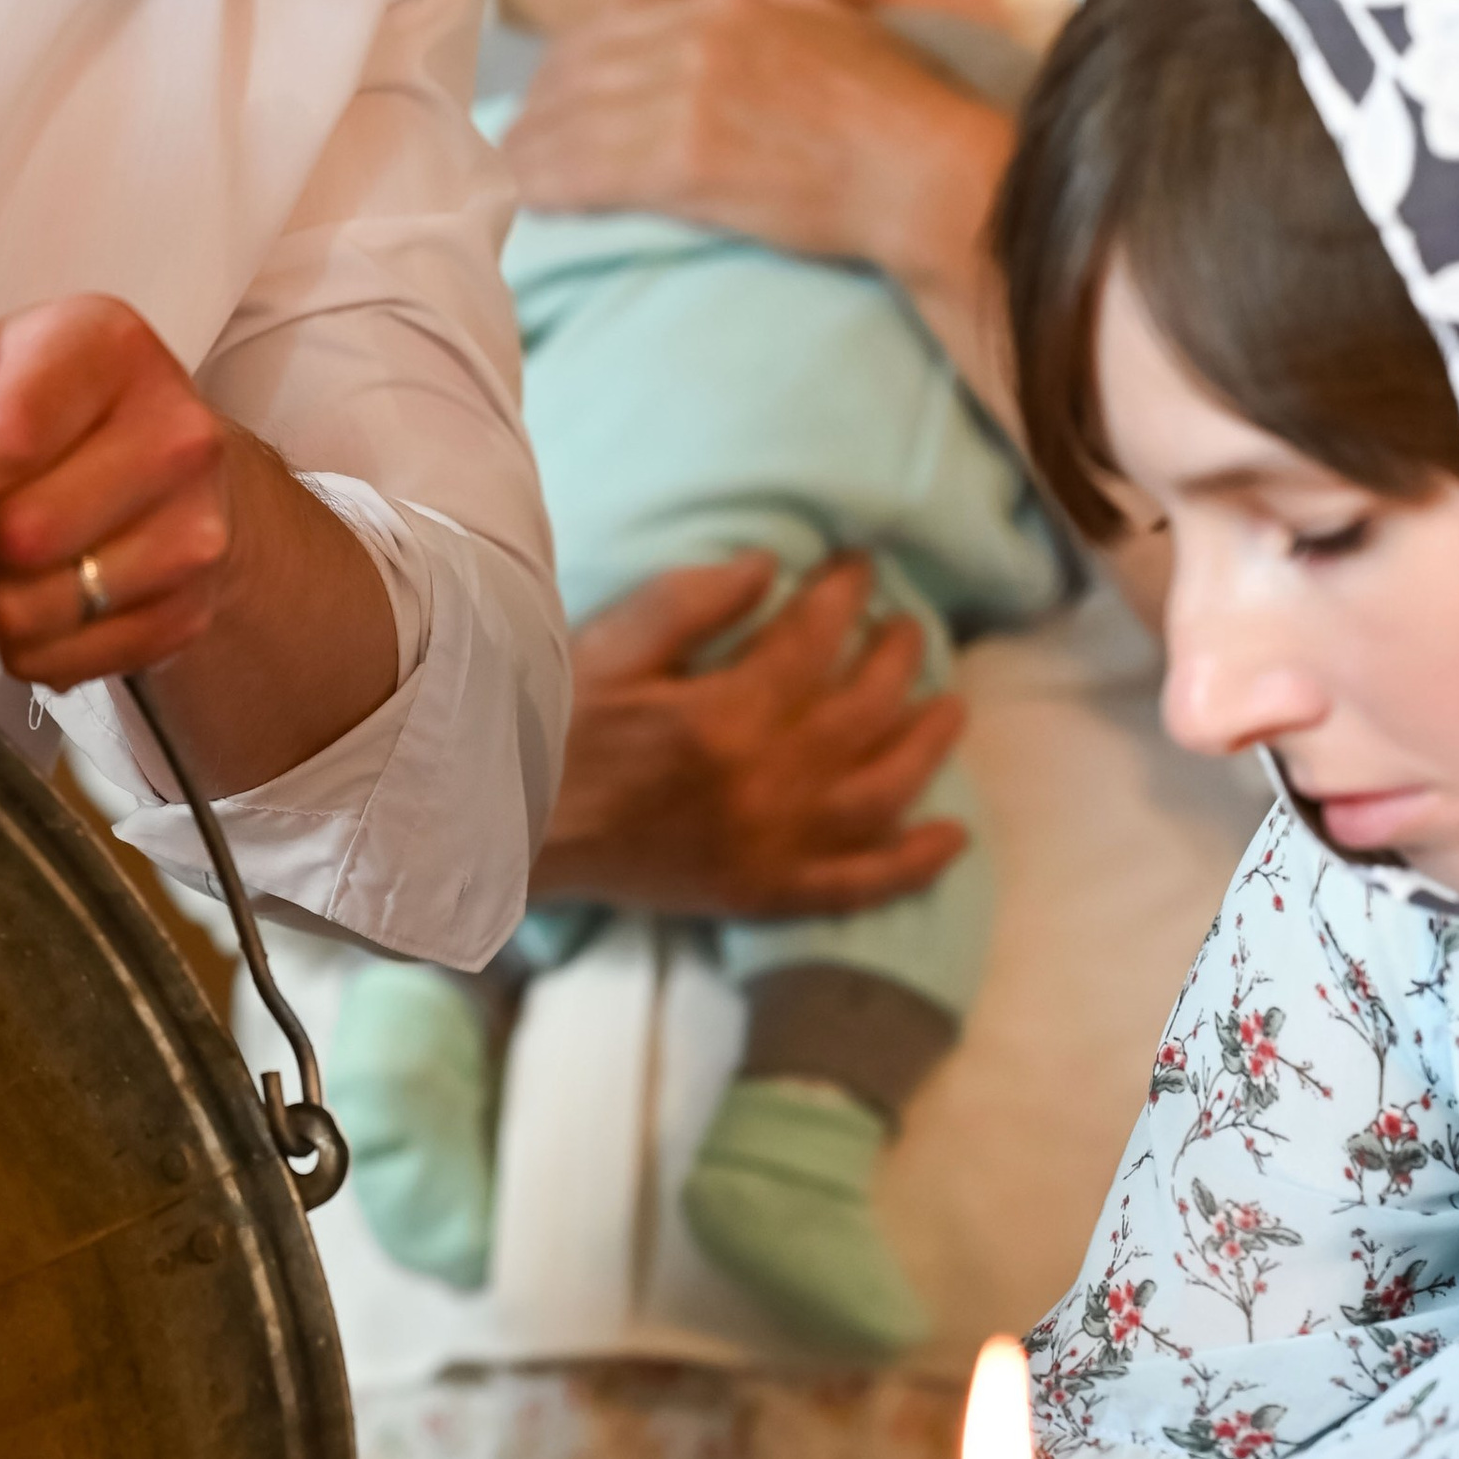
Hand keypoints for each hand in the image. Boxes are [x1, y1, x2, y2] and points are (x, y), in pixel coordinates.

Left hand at [0, 296, 398, 787]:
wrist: (168, 464)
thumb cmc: (51, 408)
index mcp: (107, 349)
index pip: (10, 437)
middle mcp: (173, 435)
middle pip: (19, 535)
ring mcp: (195, 530)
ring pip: (33, 609)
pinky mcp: (188, 612)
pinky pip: (58, 661)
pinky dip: (22, 643)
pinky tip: (39, 593)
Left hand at [510, 0, 1011, 279]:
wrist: (930, 170)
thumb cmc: (898, 107)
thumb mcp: (830, 20)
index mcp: (724, 2)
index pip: (607, 31)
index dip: (562, 71)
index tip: (540, 101)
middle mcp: (694, 38)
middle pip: (574, 74)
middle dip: (533, 113)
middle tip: (508, 148)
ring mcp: (688, 98)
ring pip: (571, 124)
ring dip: (529, 155)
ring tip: (507, 183)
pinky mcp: (689, 161)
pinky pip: (588, 172)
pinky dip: (548, 187)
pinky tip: (529, 205)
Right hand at [528, 554, 970, 919]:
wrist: (505, 832)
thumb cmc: (548, 732)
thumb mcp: (609, 647)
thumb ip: (691, 603)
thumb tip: (769, 566)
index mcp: (724, 717)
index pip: (814, 642)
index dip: (844, 594)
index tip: (859, 565)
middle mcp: (764, 786)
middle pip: (865, 712)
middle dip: (897, 657)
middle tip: (907, 625)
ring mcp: (770, 847)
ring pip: (883, 792)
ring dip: (927, 745)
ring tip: (950, 706)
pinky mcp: (762, 893)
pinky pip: (857, 886)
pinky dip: (912, 866)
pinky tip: (952, 837)